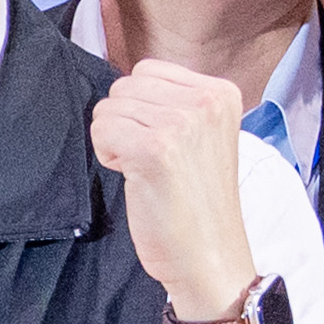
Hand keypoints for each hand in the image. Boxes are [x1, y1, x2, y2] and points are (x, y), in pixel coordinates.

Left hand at [92, 55, 260, 316]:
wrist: (209, 253)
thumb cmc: (195, 200)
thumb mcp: (199, 135)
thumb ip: (172, 103)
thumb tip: (125, 84)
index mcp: (221, 91)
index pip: (146, 70)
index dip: (139, 107)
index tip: (163, 141)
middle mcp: (206, 101)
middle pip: (123, 87)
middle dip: (124, 122)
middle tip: (152, 160)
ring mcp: (182, 122)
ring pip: (108, 108)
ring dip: (115, 140)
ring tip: (147, 170)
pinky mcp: (155, 148)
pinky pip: (102, 131)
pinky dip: (107, 155)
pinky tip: (135, 177)